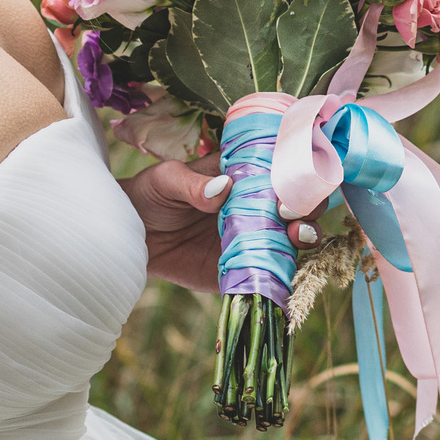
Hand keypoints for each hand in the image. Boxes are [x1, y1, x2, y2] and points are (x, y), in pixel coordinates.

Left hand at [123, 157, 317, 294]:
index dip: (295, 173)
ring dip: (305, 235)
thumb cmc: (151, 196)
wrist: (132, 236)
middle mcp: (258, 204)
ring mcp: (255, 236)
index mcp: (244, 174)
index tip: (288, 183)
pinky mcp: (246, 267)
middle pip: (298, 202)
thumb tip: (223, 187)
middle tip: (290, 213)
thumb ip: (192, 184)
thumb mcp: (166, 180)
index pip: (282, 168)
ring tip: (297, 236)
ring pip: (294, 236)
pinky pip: (272, 271)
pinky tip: (283, 269)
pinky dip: (284, 271)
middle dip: (307, 205)